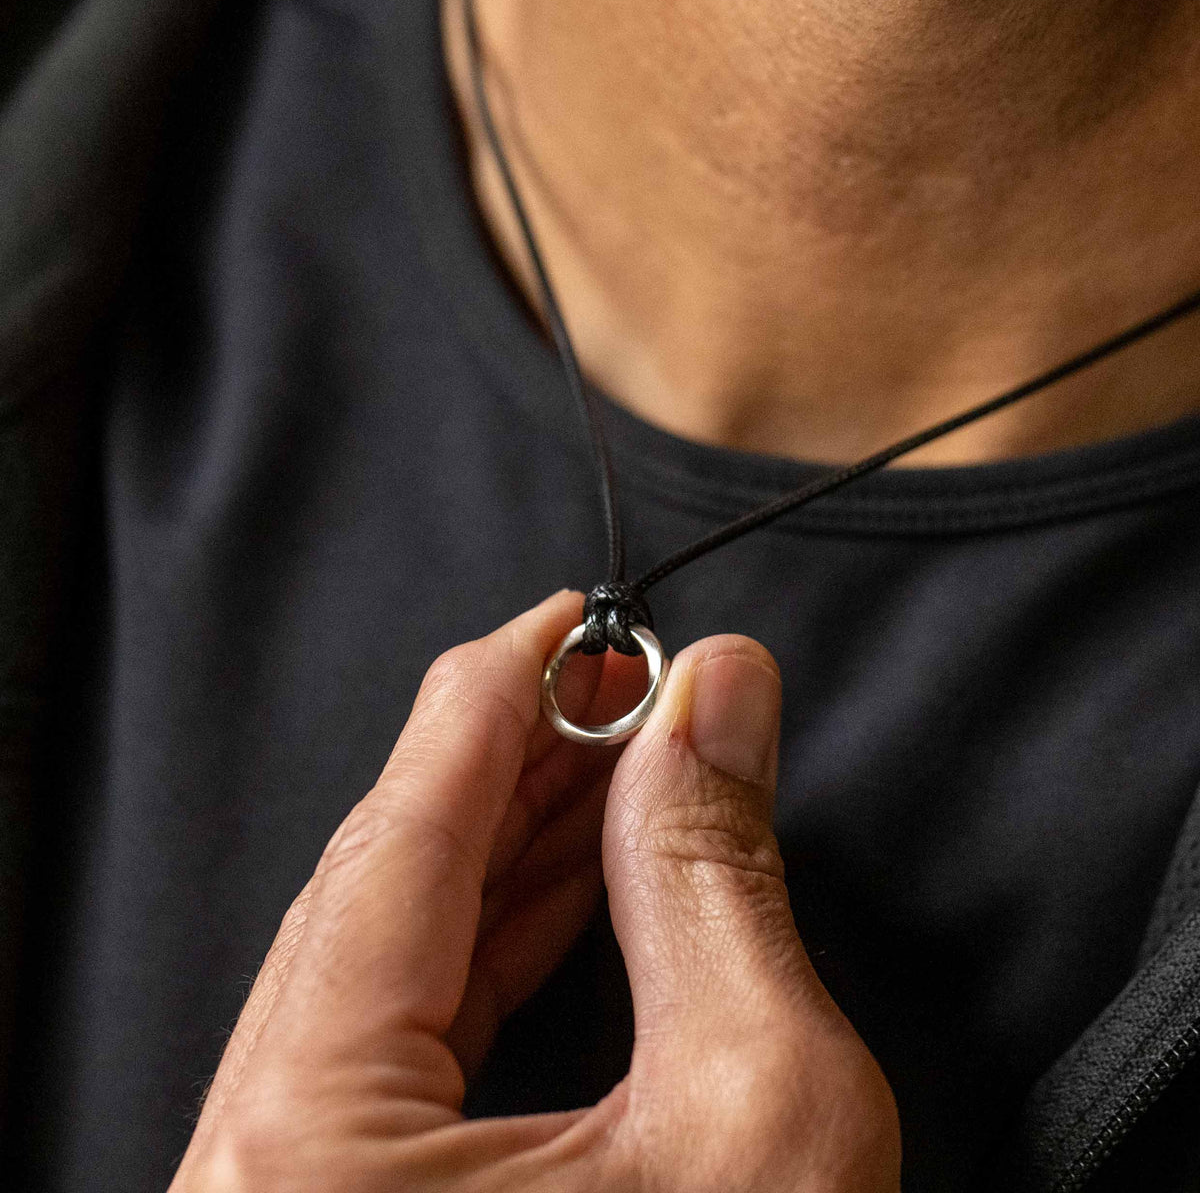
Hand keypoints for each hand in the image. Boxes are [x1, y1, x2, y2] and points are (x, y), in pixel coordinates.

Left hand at [170, 590, 899, 1191]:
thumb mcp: (757, 1116)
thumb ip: (716, 878)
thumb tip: (719, 701)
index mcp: (307, 1148)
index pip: (401, 833)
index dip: (498, 694)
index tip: (571, 620)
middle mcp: (260, 1170)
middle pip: (384, 881)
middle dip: (512, 760)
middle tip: (614, 685)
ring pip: (392, 952)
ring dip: (508, 842)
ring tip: (606, 760)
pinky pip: (405, 1030)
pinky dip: (494, 937)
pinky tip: (568, 878)